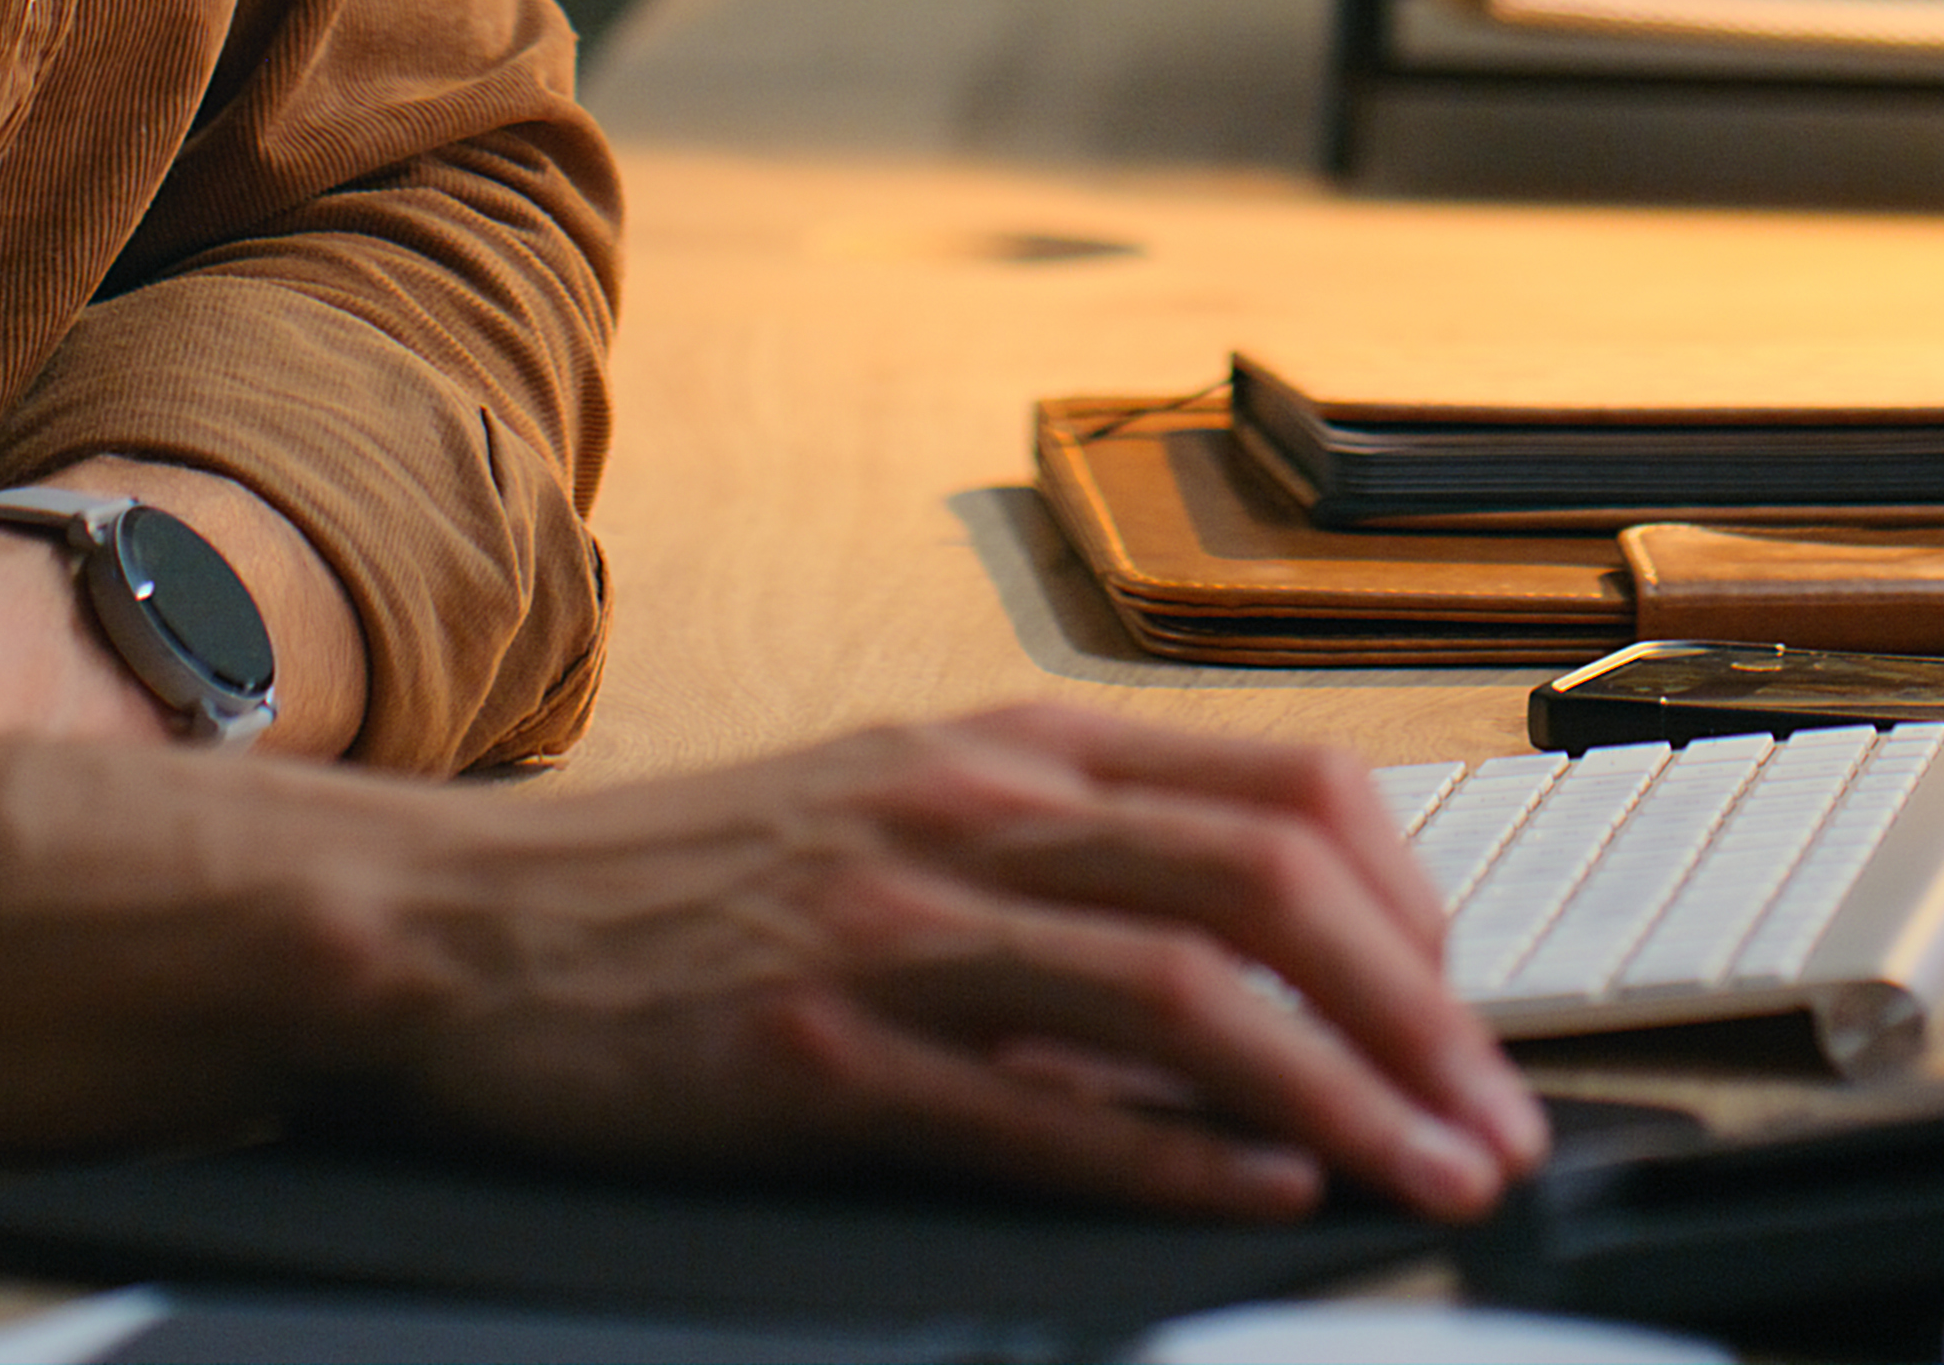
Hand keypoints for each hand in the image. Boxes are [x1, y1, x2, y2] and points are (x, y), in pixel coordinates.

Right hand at [352, 703, 1547, 1225]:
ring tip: (1430, 1174)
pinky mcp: (815, 1056)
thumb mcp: (886, 826)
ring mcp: (892, 934)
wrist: (444, 930)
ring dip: (1345, 1092)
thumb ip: (1056, 875)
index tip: (1466, 1020)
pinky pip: (1034, 1103)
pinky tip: (1262, 1190)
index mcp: (1001, 754)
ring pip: (1187, 989)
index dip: (1416, 913)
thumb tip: (1239, 983)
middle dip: (1425, 1016)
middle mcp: (968, 818)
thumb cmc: (670, 898)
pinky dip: (1171, 1152)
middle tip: (1499, 1126)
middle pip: (1271, 885)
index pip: (1283, 793)